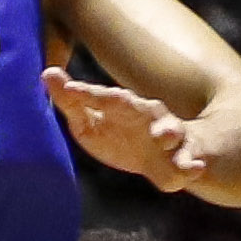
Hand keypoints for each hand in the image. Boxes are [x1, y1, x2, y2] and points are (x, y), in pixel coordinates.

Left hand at [42, 66, 221, 192]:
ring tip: (165, 137)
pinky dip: (192, 165)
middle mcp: (150, 116)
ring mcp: (170, 137)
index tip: (70, 88)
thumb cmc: (118, 135)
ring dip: (169, 132)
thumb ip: (71, 102)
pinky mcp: (182, 161)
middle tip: (117, 99)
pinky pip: (189, 162)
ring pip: (172, 131)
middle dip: (131, 102)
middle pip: (143, 107)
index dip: (87, 93)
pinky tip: (194, 167)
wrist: (159, 157)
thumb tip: (46, 72)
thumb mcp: (89, 122)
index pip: (104, 96)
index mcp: (124, 105)